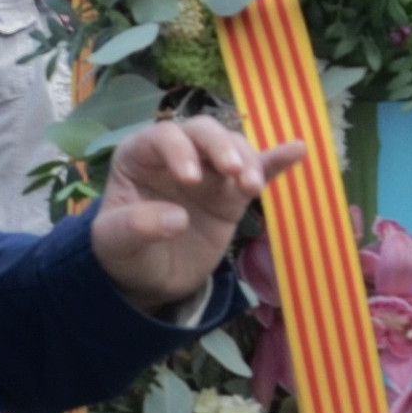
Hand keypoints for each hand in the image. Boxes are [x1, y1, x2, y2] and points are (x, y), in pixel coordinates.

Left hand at [91, 116, 299, 315]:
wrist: (148, 280)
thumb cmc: (124, 252)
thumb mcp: (114, 243)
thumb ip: (136, 226)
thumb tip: (178, 219)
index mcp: (140, 155)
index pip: (164, 137)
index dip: (180, 151)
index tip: (191, 180)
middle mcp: (177, 155)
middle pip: (203, 132)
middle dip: (220, 146)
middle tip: (233, 172)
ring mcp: (208, 172)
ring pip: (233, 148)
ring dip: (247, 161)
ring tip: (251, 187)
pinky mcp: (232, 194)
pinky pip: (257, 171)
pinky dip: (276, 161)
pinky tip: (298, 150)